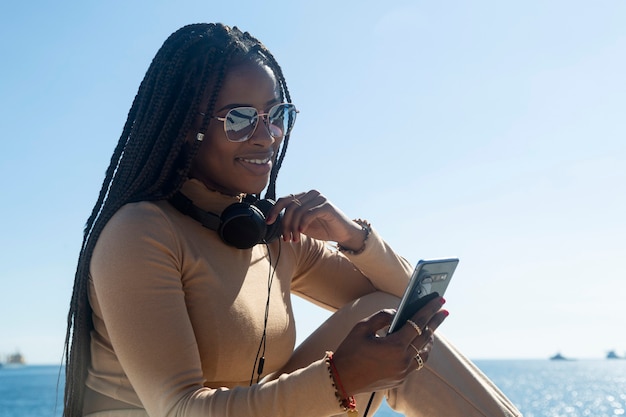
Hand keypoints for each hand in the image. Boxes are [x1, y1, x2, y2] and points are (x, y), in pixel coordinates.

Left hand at [266, 190, 363, 247]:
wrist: (342, 233)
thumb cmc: (322, 229)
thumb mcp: (302, 225)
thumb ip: (291, 221)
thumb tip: (274, 223)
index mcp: (303, 197)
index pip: (284, 200)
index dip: (274, 210)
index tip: (268, 222)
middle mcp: (310, 194)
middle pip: (290, 206)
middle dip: (285, 224)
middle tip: (286, 238)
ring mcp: (319, 198)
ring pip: (298, 211)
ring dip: (293, 227)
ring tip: (295, 239)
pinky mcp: (326, 205)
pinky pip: (309, 213)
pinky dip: (303, 223)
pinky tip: (302, 231)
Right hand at [331, 296, 447, 395]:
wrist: (341, 380)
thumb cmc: (349, 351)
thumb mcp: (362, 327)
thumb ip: (382, 316)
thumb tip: (397, 312)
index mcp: (394, 346)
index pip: (418, 323)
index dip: (430, 309)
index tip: (440, 300)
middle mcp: (403, 360)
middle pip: (425, 337)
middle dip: (435, 321)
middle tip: (444, 310)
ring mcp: (403, 372)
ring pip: (424, 352)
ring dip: (429, 338)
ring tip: (432, 326)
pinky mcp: (400, 379)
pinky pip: (416, 362)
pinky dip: (420, 350)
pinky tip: (419, 343)